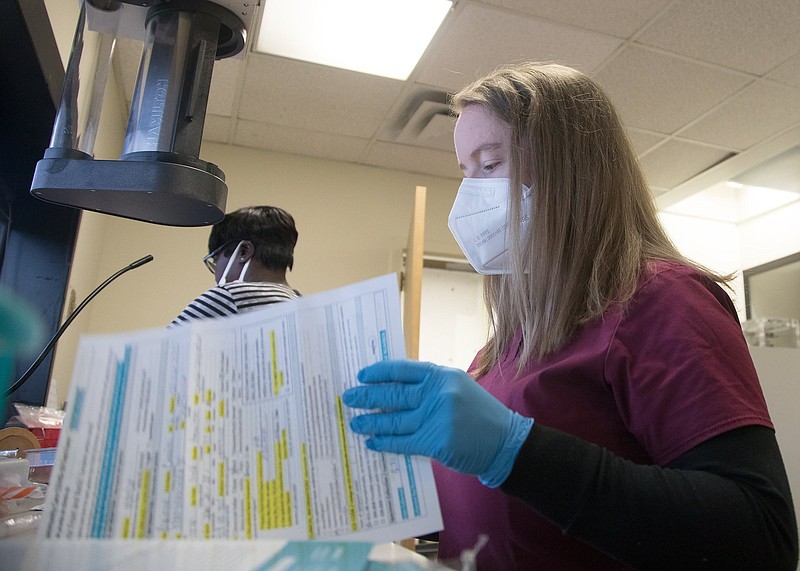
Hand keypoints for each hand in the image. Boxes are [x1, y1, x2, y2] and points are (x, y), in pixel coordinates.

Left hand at [342, 360, 532, 486]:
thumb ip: (430, 386)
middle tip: (348, 398)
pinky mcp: (435, 442)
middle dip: (367, 397)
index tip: (361, 375)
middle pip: (393, 395)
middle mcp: (437, 394)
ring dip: (370, 422)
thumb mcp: (458, 387)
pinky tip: (371, 442)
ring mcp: (436, 418)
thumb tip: (392, 389)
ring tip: (354, 422)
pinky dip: (385, 443)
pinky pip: (402, 442)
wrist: (505, 441)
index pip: (402, 369)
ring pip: (394, 420)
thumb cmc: (480, 414)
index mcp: (441, 376)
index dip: (379, 372)